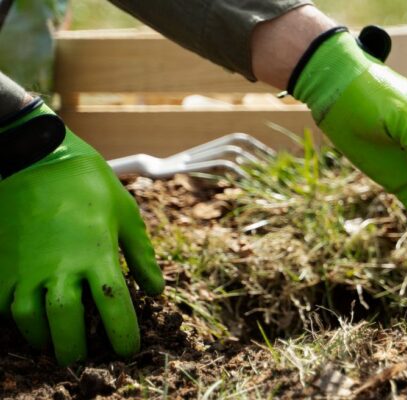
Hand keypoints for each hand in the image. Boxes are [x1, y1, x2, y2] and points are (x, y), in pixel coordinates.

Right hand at [0, 103, 163, 364]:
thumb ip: (142, 256)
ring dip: (40, 337)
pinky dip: (11, 317)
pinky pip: (1, 301)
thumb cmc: (89, 184)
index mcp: (97, 255)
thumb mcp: (126, 215)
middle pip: (65, 323)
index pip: (114, 308)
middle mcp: (60, 266)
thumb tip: (156, 290)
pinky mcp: (2, 262)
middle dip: (73, 348)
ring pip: (28, 318)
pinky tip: (24, 318)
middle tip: (80, 358)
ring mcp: (26, 266)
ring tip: (51, 343)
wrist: (37, 157)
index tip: (127, 350)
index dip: (123, 335)